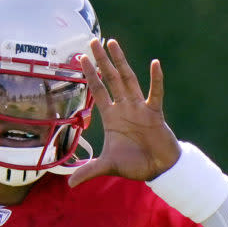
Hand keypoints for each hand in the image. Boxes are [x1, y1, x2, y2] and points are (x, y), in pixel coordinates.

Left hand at [68, 39, 180, 186]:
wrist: (158, 169)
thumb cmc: (134, 164)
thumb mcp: (107, 166)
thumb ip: (88, 171)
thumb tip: (69, 185)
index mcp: (112, 116)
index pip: (98, 90)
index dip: (89, 75)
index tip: (80, 58)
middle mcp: (124, 107)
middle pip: (110, 78)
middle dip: (101, 61)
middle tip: (93, 41)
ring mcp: (140, 108)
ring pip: (128, 79)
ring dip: (120, 62)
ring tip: (113, 43)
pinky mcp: (155, 113)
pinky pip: (155, 94)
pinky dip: (156, 80)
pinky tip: (154, 63)